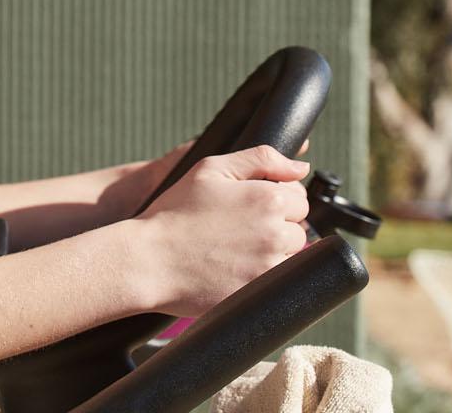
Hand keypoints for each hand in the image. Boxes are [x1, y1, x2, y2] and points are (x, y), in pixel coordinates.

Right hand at [133, 144, 310, 318]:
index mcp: (269, 198)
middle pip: (299, 227)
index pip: (299, 197)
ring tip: (235, 248)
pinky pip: (278, 281)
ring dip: (272, 251)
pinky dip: (262, 274)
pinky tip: (234, 267)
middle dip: (276, 225)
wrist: (149, 259)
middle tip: (238, 227)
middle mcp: (276, 233)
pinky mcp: (260, 294)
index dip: (273, 198)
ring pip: (291, 256)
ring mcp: (270, 267)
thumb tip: (301, 166)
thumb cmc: (175, 212)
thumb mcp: (211, 168)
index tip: (247, 206)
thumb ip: (262, 158)